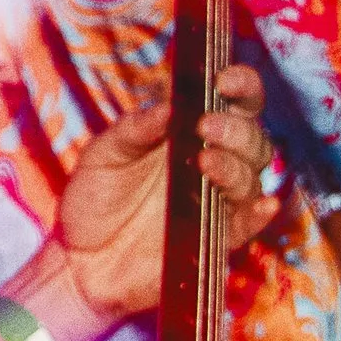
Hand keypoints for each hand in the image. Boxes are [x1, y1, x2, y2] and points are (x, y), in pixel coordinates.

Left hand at [50, 64, 279, 326]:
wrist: (80, 261)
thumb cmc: (92, 199)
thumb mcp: (102, 155)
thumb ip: (133, 129)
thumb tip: (169, 105)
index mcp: (188, 133)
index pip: (232, 103)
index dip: (241, 86)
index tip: (226, 80)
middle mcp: (212, 163)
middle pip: (252, 139)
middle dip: (238, 127)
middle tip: (208, 126)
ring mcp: (217, 202)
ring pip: (252, 177)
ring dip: (236, 165)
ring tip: (205, 161)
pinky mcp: (217, 240)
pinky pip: (248, 225)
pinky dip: (259, 213)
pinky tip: (260, 204)